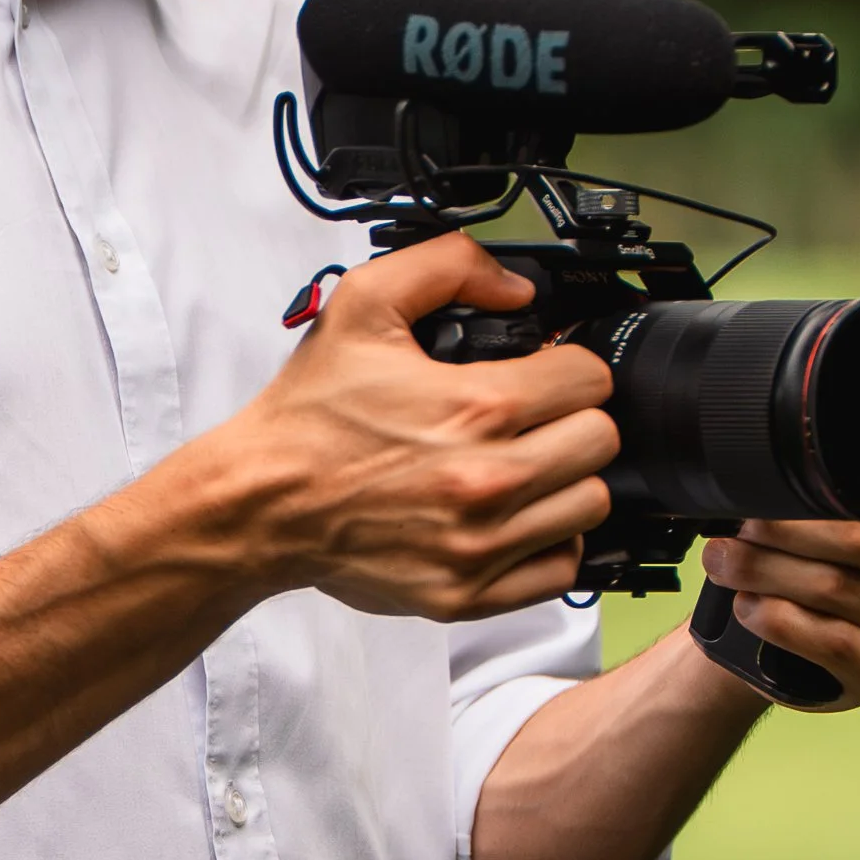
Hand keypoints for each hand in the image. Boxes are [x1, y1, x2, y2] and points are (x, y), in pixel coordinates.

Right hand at [231, 230, 617, 621]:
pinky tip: (510, 516)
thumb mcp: (362, 304)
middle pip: (600, 441)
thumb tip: (515, 288)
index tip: (542, 372)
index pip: (589, 379)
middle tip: (532, 416)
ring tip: (520, 464)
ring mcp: (481, 544)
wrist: (260, 502)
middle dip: (570, 417)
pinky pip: (559, 569)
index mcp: (475, 407)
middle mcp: (487, 479)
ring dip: (564, 479)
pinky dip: (546, 541)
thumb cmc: (309, 417)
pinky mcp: (468, 593)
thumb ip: (446, 266)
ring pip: (589, 505)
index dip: (567, 365)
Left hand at [699, 464, 859, 710]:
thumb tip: (759, 479)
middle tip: (735, 530)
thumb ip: (816, 489)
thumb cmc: (805, 560)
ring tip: (724, 564)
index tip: (811, 481)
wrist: (782, 638)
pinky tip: (749, 608)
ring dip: (766, 572)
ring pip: (838, 588)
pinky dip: (780, 621)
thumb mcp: (818, 514)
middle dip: (784, 531)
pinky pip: (834, 641)